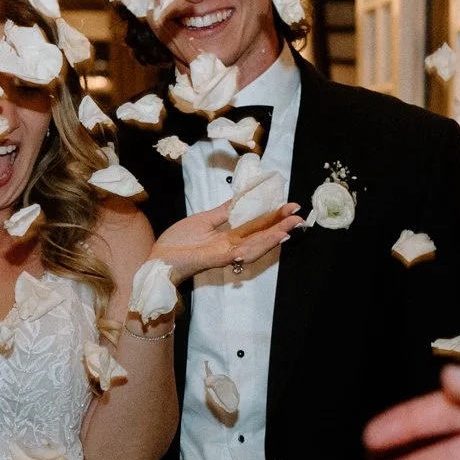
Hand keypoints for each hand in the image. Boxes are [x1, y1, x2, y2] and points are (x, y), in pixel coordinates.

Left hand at [150, 200, 303, 282]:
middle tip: (300, 215)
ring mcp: (226, 253)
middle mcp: (231, 246)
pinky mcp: (218, 257)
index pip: (256, 226)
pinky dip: (258, 244)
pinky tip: (271, 237)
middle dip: (280, 225)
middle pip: (260, 235)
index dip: (272, 216)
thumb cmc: (177, 242)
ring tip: (291, 226)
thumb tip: (239, 200)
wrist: (158, 259)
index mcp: (228, 237)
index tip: (289, 206)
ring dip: (275, 235)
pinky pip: (243, 251)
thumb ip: (223, 212)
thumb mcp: (203, 220)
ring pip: (256, 244)